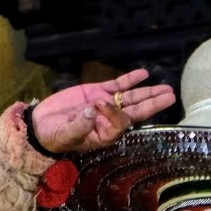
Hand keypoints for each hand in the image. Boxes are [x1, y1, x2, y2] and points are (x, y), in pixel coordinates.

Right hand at [29, 69, 176, 155]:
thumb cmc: (52, 136)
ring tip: (166, 88)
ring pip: (131, 98)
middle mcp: (109, 120)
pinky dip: (130, 80)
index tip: (98, 105)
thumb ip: (79, 126)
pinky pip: (118, 85)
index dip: (115, 113)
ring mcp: (105, 104)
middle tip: (170, 96)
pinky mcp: (97, 91)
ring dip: (148, 92)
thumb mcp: (64, 135)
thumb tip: (92, 110)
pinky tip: (143, 74)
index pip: (119, 123)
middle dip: (153, 104)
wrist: (40, 124)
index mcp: (104, 135)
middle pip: (136, 112)